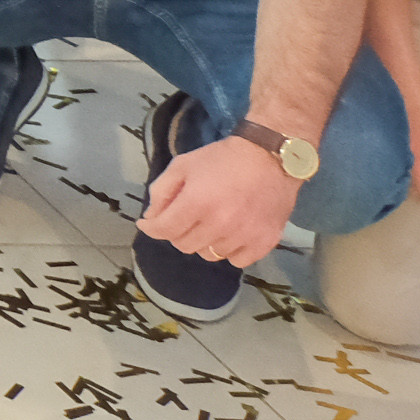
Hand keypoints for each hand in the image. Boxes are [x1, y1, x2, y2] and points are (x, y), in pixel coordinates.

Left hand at [136, 128, 304, 270]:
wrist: (270, 157)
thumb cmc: (223, 159)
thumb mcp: (183, 165)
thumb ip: (161, 191)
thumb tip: (151, 219)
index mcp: (196, 202)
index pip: (164, 230)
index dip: (151, 228)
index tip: (149, 223)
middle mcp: (219, 224)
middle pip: (184, 245)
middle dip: (178, 232)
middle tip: (186, 217)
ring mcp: (244, 236)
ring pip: (210, 255)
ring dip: (205, 241)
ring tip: (213, 222)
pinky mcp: (264, 243)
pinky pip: (237, 261)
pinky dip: (231, 251)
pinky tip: (232, 234)